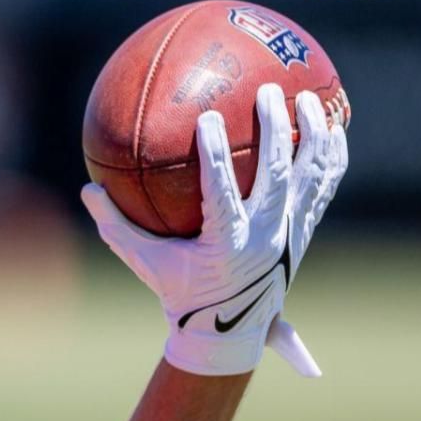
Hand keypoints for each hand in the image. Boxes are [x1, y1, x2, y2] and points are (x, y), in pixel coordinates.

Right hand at [81, 83, 347, 376]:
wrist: (228, 329)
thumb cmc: (179, 290)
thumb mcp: (143, 261)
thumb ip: (114, 225)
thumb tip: (86, 189)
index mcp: (226, 243)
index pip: (221, 192)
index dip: (215, 155)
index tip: (208, 117)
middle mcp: (266, 236)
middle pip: (277, 176)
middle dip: (276, 130)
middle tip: (269, 91)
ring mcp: (291, 232)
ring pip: (310, 177)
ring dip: (314, 135)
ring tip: (311, 98)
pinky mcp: (305, 230)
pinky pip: (325, 187)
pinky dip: (332, 156)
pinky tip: (334, 126)